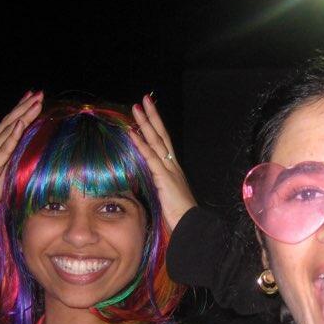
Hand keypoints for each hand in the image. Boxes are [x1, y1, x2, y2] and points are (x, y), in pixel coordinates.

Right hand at [0, 91, 43, 233]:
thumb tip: (27, 157)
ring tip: (35, 102)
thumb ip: (12, 164)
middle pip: (9, 122)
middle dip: (24, 107)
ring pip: (8, 131)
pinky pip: (3, 149)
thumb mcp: (2, 176)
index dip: (20, 111)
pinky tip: (20, 124)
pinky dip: (13, 135)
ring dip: (23, 115)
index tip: (32, 98)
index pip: (8, 125)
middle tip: (38, 93)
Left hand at [130, 94, 196, 231]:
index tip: (147, 114)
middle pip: (162, 135)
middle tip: (144, 100)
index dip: (155, 127)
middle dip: (152, 116)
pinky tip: (132, 133)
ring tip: (136, 108)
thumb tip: (151, 183)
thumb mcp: (167, 196)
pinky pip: (150, 157)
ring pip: (156, 141)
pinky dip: (140, 144)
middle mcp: (172, 165)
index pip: (163, 143)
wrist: (190, 224)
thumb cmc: (180, 215)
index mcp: (173, 169)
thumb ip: (160, 186)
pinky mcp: (163, 177)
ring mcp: (169, 169)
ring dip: (145, 123)